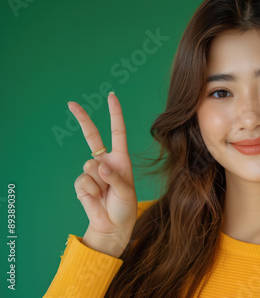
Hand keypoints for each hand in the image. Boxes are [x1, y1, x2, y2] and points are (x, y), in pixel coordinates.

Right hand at [68, 92, 137, 256]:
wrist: (113, 226)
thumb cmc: (125, 207)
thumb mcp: (126, 192)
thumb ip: (115, 178)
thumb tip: (100, 166)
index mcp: (120, 159)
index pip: (117, 132)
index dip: (115, 114)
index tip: (111, 97)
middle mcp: (105, 161)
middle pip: (92, 136)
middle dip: (82, 119)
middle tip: (71, 103)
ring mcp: (92, 172)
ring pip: (90, 167)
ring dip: (99, 183)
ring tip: (106, 194)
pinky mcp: (82, 184)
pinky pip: (83, 181)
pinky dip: (91, 191)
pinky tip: (97, 198)